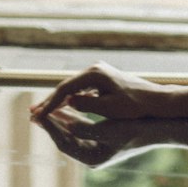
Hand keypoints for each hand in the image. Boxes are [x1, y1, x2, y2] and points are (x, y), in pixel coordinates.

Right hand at [29, 62, 169, 121]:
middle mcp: (94, 70)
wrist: (155, 100)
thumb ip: (88, 105)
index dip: (50, 104)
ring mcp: (97, 73)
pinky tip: (60, 109)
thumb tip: (67, 102)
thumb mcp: (110, 108)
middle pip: (65, 87)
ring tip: (40, 113)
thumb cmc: (135, 107)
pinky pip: (79, 90)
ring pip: (71, 88)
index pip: (65, 89)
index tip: (38, 116)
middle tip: (31, 115)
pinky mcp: (101, 79)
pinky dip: (68, 100)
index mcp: (95, 74)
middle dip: (49, 101)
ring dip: (57, 101)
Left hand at [31, 106, 158, 166]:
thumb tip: (64, 122)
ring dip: (58, 120)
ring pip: (70, 134)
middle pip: (64, 139)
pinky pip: (79, 129)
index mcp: (93, 159)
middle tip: (34, 112)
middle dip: (50, 124)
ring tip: (44, 108)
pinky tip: (64, 107)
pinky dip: (71, 118)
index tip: (40, 114)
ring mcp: (96, 150)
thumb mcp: (110, 128)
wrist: (159, 128)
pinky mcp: (100, 141)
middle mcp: (92, 157)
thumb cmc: (136, 127)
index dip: (51, 128)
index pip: (64, 143)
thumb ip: (85, 127)